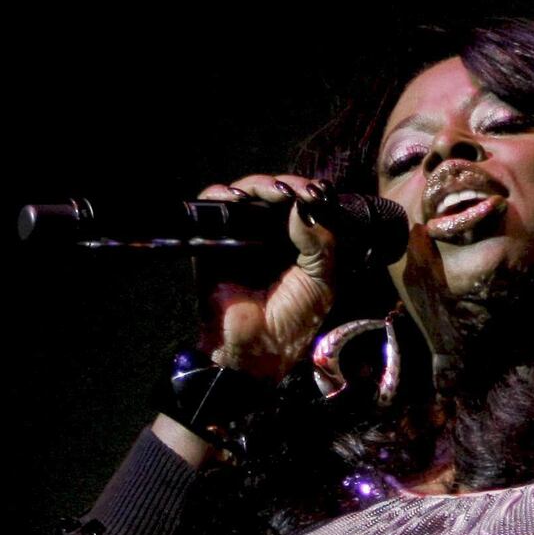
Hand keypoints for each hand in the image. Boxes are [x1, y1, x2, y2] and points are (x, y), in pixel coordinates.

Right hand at [192, 173, 339, 383]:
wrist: (256, 350)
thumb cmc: (294, 318)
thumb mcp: (322, 279)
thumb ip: (320, 242)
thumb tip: (303, 206)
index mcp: (300, 243)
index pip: (303, 205)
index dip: (308, 192)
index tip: (316, 191)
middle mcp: (270, 237)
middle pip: (273, 195)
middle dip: (283, 185)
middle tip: (291, 191)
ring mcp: (240, 239)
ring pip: (244, 196)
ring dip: (257, 185)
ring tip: (271, 192)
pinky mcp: (212, 244)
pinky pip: (211, 212)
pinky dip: (220, 196)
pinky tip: (238, 198)